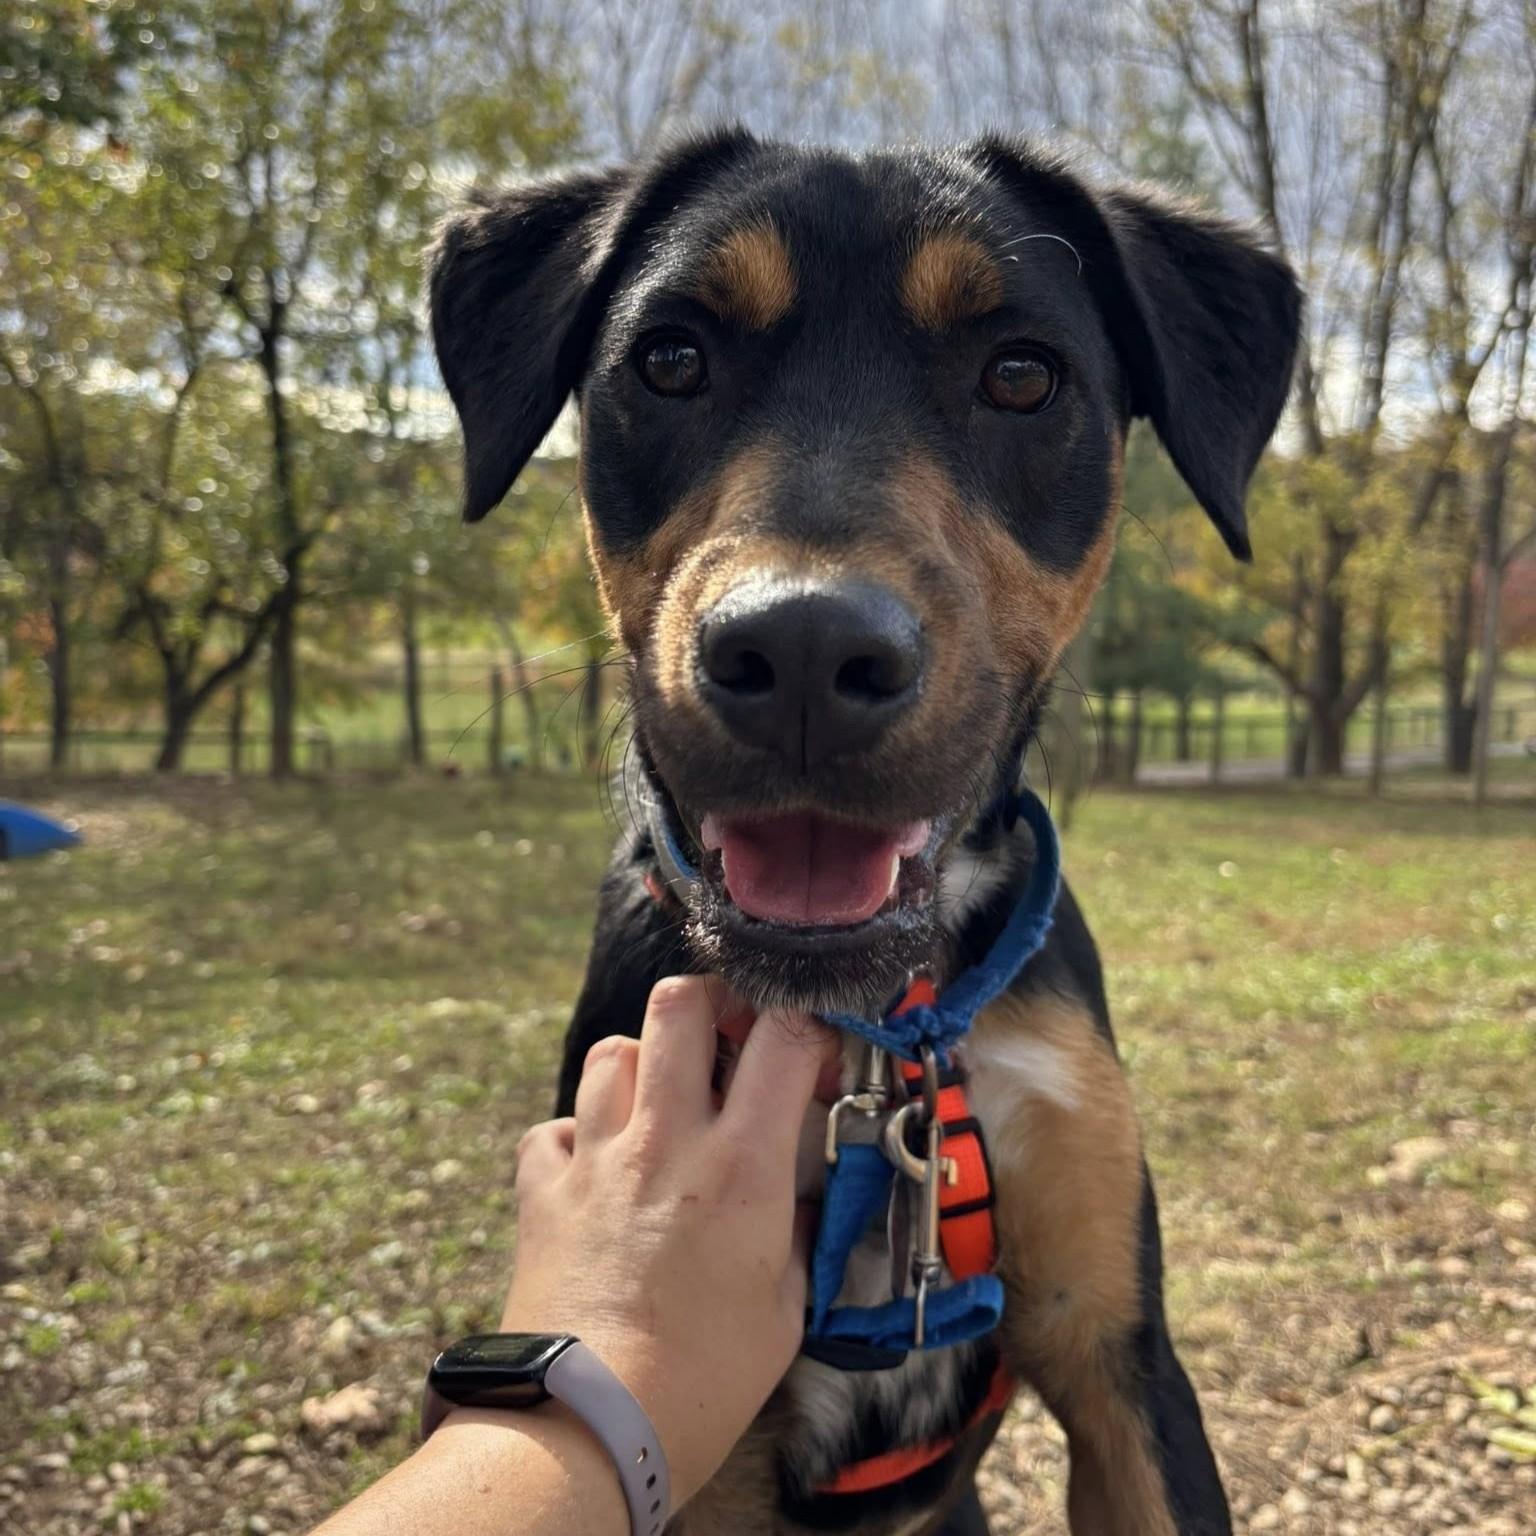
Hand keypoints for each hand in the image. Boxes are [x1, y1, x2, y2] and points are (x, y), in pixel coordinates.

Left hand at [503, 976, 835, 1505]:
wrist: (589, 1425)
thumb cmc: (702, 1382)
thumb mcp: (785, 1309)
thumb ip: (795, 1236)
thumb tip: (799, 1204)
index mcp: (742, 1166)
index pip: (784, 1036)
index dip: (805, 1022)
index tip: (810, 1052)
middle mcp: (667, 1141)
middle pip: (679, 1003)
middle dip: (710, 1004)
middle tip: (727, 1040)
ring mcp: (597, 1160)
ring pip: (609, 1051)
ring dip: (640, 1065)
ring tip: (659, 1107)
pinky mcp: (542, 1192)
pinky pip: (551, 1129)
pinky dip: (573, 1137)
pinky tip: (593, 1171)